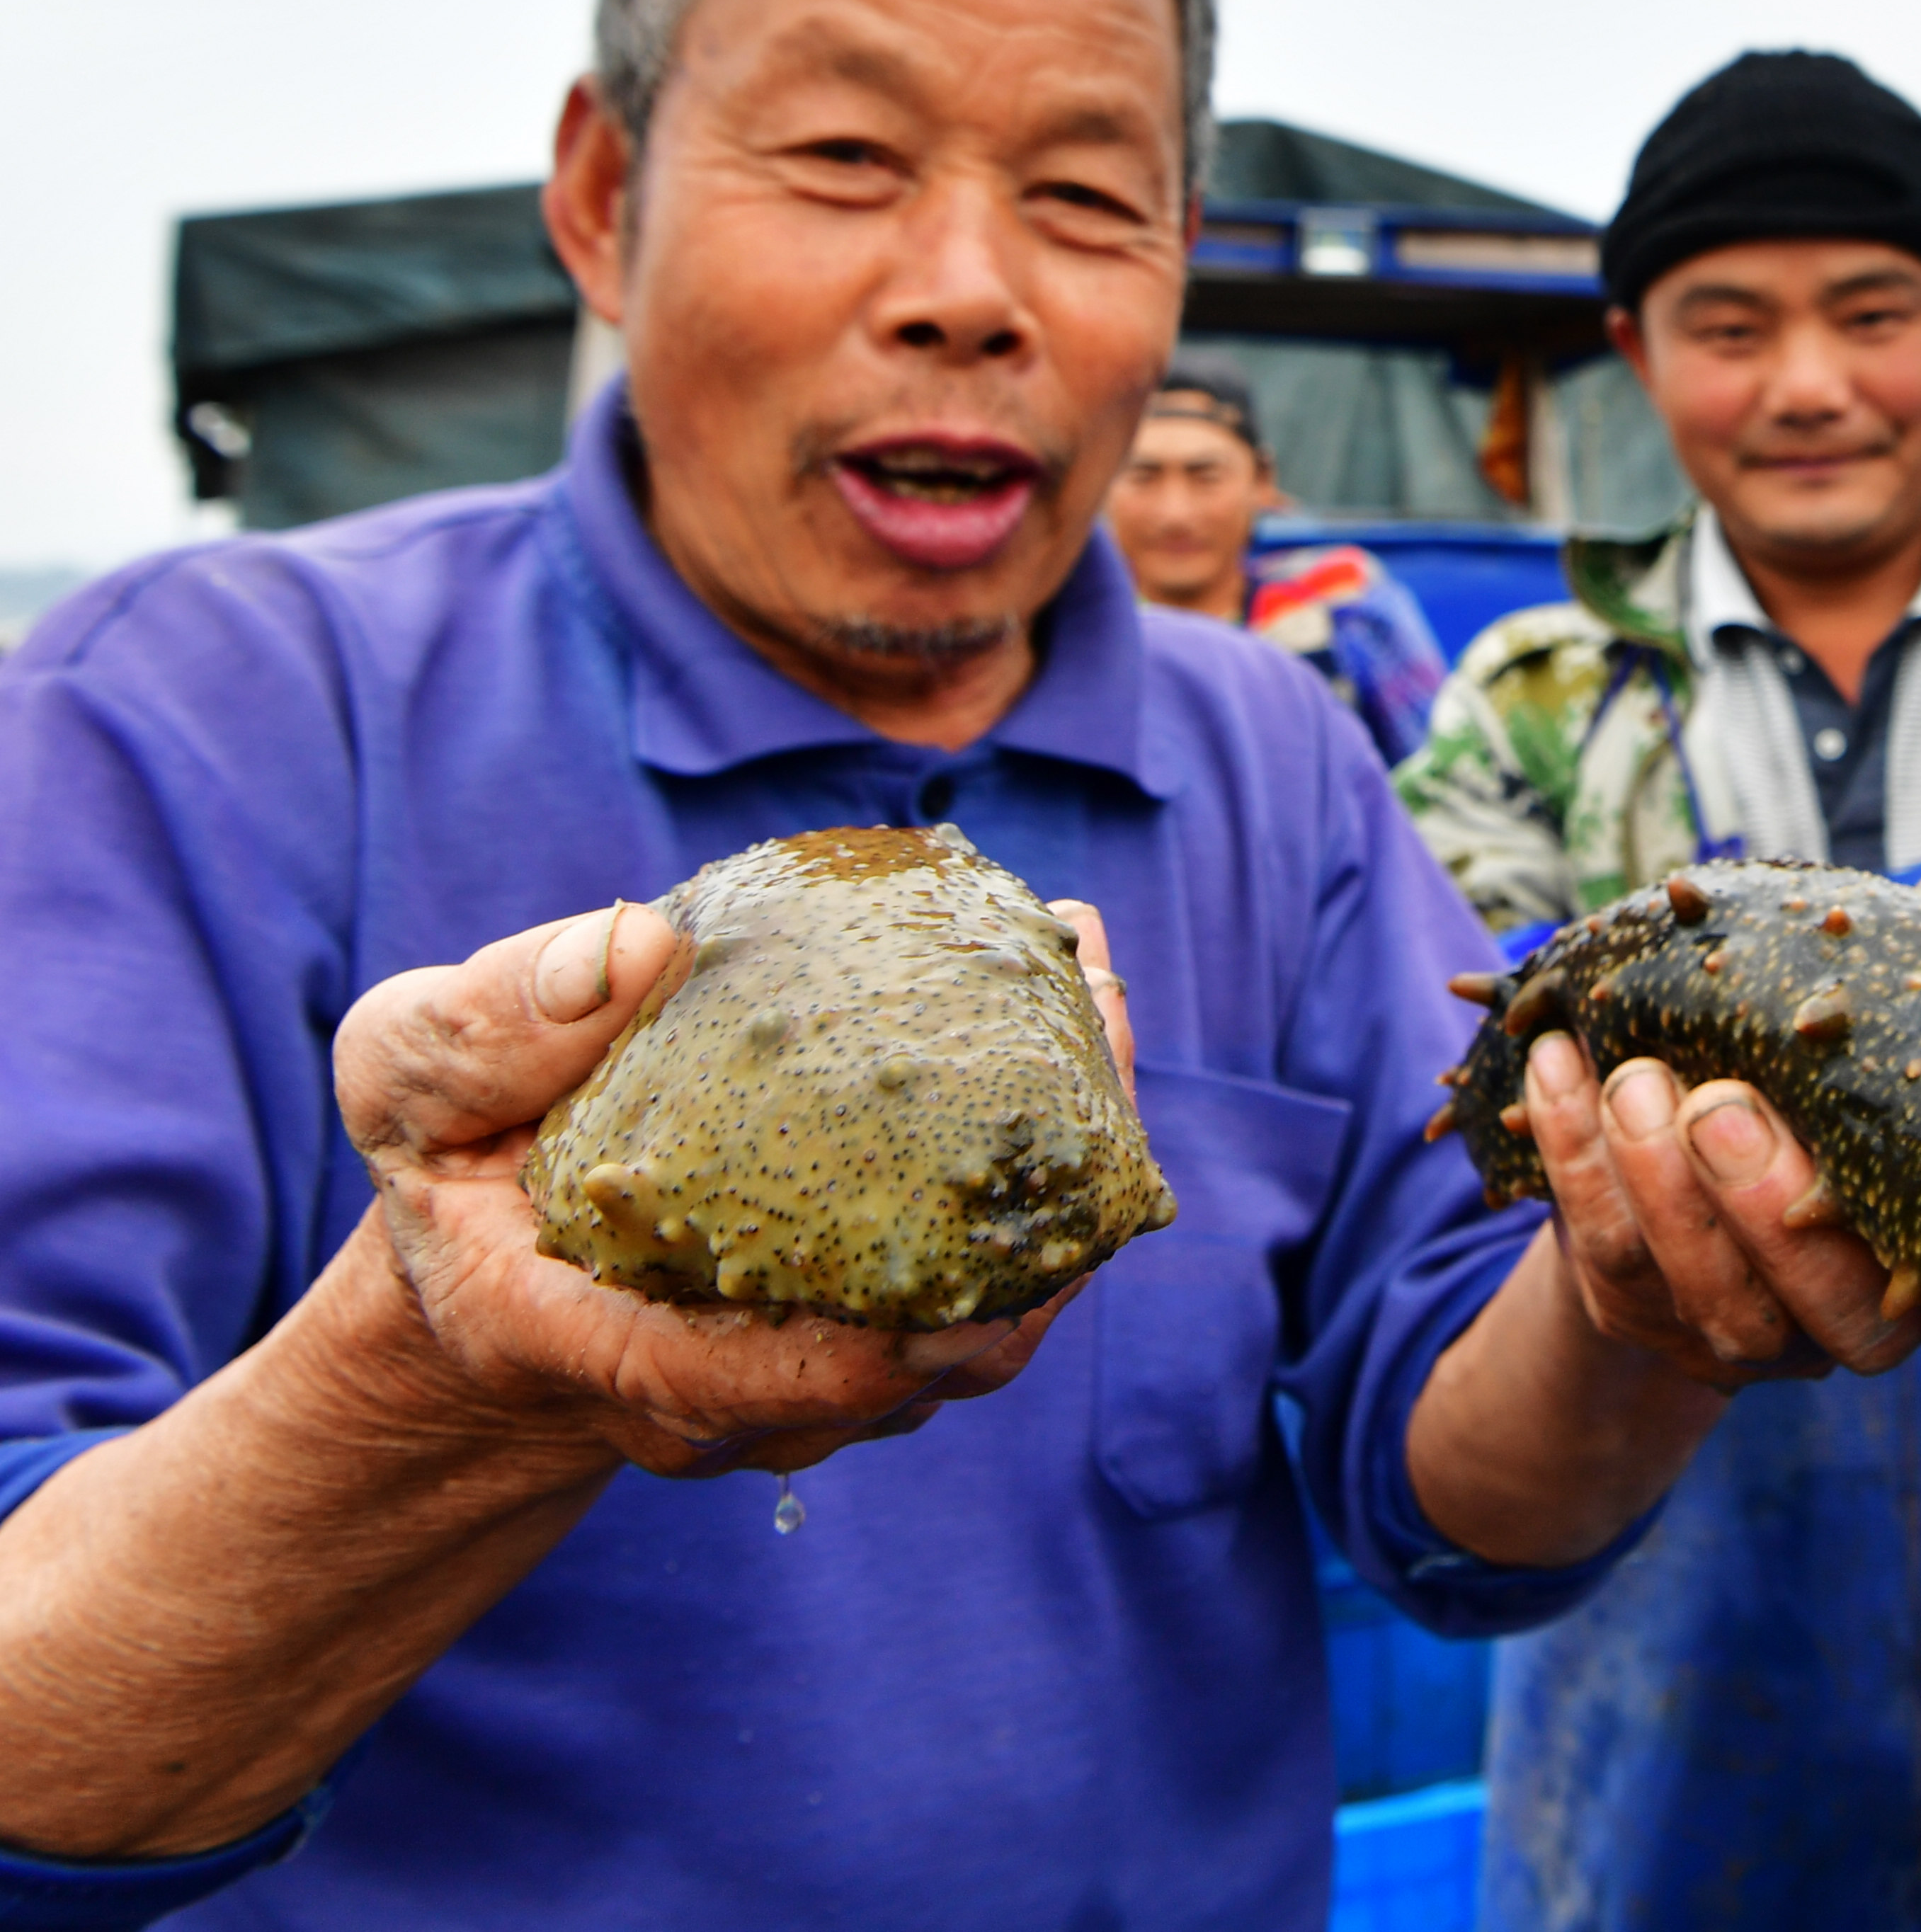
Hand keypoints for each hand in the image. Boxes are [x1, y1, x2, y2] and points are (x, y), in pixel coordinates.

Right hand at [333, 895, 1139, 1478]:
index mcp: (604, 1349)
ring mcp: (821, 1385)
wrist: (496, 1254)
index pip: (754, 1385)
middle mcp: (733, 1397)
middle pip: (932, 1351)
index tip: (981, 1271)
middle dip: (1035, 1205)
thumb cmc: (452, 1161)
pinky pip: (992, 1274)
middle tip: (1083, 1001)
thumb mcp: (407, 1076)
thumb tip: (637, 947)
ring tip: (1088, 985)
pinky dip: (1042, 1163)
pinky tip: (1063, 1014)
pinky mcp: (878, 1333)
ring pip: (990, 1313)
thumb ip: (484, 1028)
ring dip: (1061, 1166)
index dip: (877, 1349)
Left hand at [1518, 870, 1920, 1394]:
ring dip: (1646, 1172)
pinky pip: (1591, 1235)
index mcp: (1908, 1270)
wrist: (1699, 1167)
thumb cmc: (1825, 1083)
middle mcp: (1813, 1322)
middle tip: (1713, 1102)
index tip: (1839, 1133)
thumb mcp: (1889, 1030)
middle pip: (1782, 1303)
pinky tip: (1556, 1062)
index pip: (1893, 1292)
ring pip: (1678, 1275)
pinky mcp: (1623, 1295)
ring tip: (1632, 1077)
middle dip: (1742, 1204)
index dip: (1863, 1230)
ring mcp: (1712, 1318)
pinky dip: (1568, 1147)